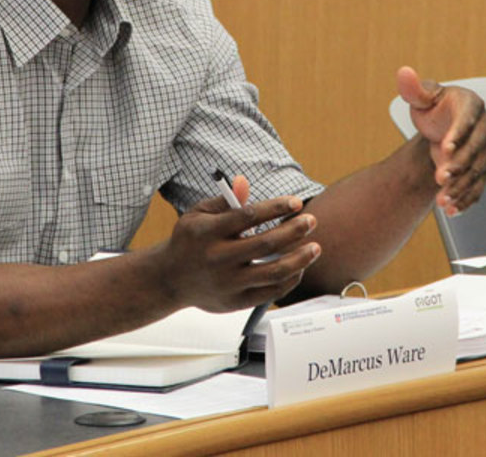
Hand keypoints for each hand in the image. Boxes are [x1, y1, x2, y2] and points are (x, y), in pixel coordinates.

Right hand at [156, 176, 319, 311]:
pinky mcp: (235, 302)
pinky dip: (290, 279)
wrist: (170, 279)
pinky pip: (270, 292)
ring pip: (273, 272)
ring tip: (315, 248)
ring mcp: (227, 283)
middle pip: (265, 245)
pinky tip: (299, 267)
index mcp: (207, 232)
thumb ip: (224, 201)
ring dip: (299, 259)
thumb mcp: (198, 214)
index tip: (296, 203)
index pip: (248, 217)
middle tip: (311, 221)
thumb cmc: (189, 241)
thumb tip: (245, 183)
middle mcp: (217, 258)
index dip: (275, 208)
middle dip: (294, 231)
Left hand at [396, 66, 485, 216]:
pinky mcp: (481, 170)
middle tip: (441, 176)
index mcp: (471, 105)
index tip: (444, 147)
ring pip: (478, 171)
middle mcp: (483, 128)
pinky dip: (466, 200)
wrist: (442, 129)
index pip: (468, 119)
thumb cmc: (434, 109)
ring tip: (443, 200)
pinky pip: (478, 187)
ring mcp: (485, 151)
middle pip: (476, 148)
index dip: (458, 134)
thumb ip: (414, 88)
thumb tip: (404, 73)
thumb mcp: (422, 98)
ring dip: (462, 187)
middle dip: (460, 164)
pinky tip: (451, 210)